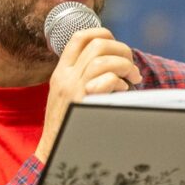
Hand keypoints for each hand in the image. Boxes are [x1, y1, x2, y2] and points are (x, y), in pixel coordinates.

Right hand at [34, 27, 141, 161]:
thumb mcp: (67, 95)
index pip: (79, 37)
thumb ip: (82, 77)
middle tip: (131, 66)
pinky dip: (120, 82)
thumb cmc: (66, 125)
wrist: (52, 151)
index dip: (102, 33)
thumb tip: (112, 64)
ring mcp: (73, 88)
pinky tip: (122, 91)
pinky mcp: (82, 102)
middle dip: (121, 50)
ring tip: (132, 78)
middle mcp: (65, 76)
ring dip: (125, 65)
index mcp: (61, 72)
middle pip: (97, 44)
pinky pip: (106, 79)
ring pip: (104, 59)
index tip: (116, 44)